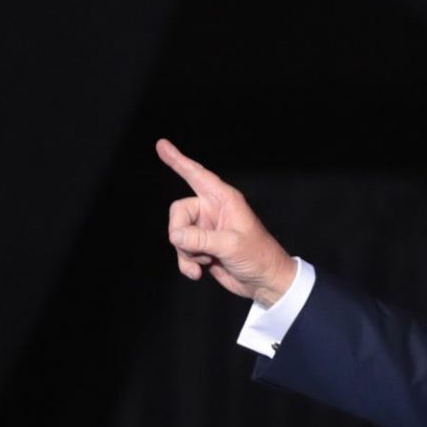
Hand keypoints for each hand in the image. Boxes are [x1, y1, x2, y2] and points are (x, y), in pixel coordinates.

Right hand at [158, 139, 295, 305]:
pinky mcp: (202, 247)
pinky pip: (181, 250)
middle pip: (179, 212)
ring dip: (186, 252)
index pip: (197, 175)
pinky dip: (186, 263)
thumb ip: (201, 238)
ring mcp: (206, 229)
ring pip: (178, 234)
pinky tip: (198, 272)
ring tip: (205, 262)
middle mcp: (212, 211)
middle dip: (181, 233)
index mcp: (224, 200)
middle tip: (196, 250)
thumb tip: (175, 235)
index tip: (162, 145)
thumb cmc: (259, 256)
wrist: (265, 281)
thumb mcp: (231, 245)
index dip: (178, 160)